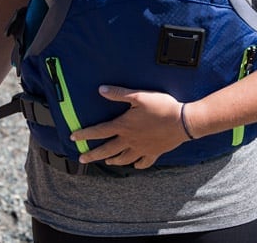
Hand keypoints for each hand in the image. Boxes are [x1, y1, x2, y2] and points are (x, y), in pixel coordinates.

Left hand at [70, 85, 188, 168]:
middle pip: (107, 150)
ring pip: (123, 158)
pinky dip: (137, 165)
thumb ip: (118, 94)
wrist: (183, 122)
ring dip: (113, 160)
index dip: (84, 134)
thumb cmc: (161, 107)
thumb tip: (100, 90)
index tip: (72, 138)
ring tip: (107, 162)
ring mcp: (142, 148)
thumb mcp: (139, 96)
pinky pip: (143, 162)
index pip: (99, 131)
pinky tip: (135, 165)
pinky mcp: (154, 152)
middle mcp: (130, 140)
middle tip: (82, 159)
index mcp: (123, 126)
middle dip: (92, 155)